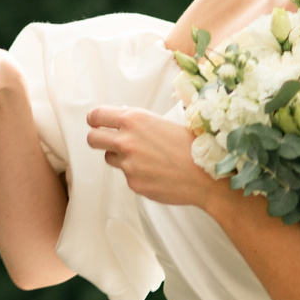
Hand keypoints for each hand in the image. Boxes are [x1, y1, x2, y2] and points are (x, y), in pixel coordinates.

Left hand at [88, 107, 226, 208]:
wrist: (207, 175)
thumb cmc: (192, 146)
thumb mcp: (163, 122)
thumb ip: (138, 123)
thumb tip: (123, 122)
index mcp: (133, 120)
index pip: (96, 116)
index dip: (96, 119)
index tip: (98, 122)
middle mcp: (126, 141)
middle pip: (92, 138)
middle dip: (98, 138)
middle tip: (109, 139)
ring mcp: (128, 165)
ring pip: (110, 158)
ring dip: (120, 156)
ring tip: (145, 156)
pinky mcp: (133, 184)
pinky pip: (128, 176)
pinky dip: (137, 173)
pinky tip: (156, 172)